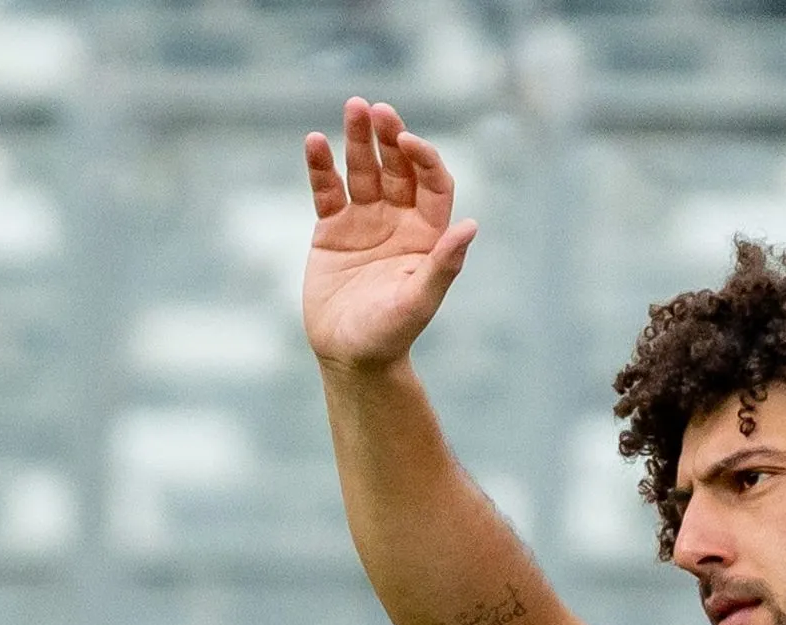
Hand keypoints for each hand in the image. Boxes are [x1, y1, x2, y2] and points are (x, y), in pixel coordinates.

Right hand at [302, 98, 477, 370]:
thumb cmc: (390, 335)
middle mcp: (398, 221)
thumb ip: (444, 265)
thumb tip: (471, 227)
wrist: (350, 356)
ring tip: (353, 107)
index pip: (431, 183)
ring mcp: (364, 222)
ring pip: (362, 171)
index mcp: (426, 234)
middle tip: (377, 109)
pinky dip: (321, 167)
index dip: (423, 158)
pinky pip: (327, 190)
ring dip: (357, 140)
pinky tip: (314, 142)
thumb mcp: (418, 301)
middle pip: (397, 168)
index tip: (407, 141)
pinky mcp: (332, 230)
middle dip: (389, 137)